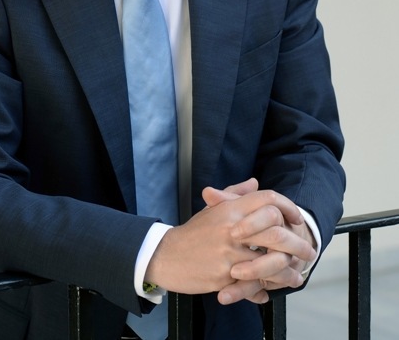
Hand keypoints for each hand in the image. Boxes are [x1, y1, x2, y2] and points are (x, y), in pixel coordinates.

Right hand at [145, 178, 304, 295]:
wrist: (167, 255)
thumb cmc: (193, 233)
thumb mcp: (212, 209)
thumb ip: (234, 194)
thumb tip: (255, 183)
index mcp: (231, 209)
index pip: (268, 200)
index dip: (287, 207)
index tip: (296, 219)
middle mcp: (232, 228)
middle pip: (276, 231)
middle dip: (297, 244)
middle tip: (307, 251)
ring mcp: (229, 253)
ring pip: (270, 262)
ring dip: (287, 271)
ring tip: (296, 276)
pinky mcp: (224, 276)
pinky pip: (252, 284)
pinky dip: (263, 289)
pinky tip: (268, 291)